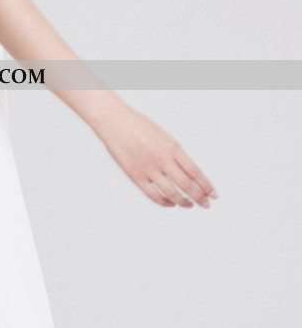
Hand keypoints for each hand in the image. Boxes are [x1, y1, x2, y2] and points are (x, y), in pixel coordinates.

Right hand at [93, 104, 217, 208]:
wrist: (115, 122)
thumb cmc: (138, 126)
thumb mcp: (164, 136)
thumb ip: (176, 154)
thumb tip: (190, 174)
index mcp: (173, 148)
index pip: (196, 172)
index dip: (207, 185)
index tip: (213, 194)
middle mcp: (163, 160)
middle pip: (187, 185)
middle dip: (200, 197)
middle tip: (206, 204)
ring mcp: (148, 169)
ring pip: (172, 193)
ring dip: (184, 202)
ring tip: (189, 205)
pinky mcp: (135, 176)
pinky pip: (153, 195)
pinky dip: (164, 202)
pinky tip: (170, 203)